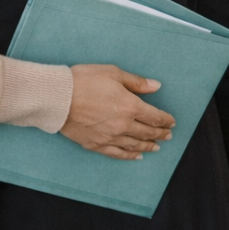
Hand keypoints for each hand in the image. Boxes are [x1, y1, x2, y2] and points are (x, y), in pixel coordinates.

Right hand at [59, 64, 174, 158]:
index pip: (155, 117)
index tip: (172, 122)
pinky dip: (129, 156)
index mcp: (130, 106)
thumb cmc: (83, 80)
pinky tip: (136, 156)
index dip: (165, 120)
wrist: (57, 97)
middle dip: (160, 134)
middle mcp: (124, 125)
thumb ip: (136, 82)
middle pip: (147, 133)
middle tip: (167, 135)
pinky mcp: (96, 144)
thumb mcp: (112, 73)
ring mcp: (110, 137)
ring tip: (156, 147)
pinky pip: (117, 153)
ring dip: (148, 146)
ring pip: (135, 145)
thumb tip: (156, 86)